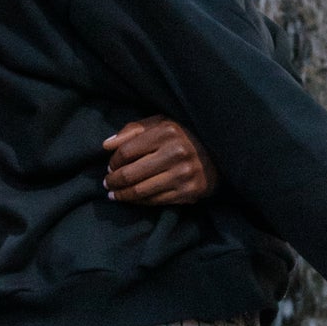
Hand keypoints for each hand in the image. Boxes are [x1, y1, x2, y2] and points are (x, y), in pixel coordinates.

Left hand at [103, 116, 218, 207]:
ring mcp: (183, 175)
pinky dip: (139, 202)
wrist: (220, 154)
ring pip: (140, 191)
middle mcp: (175, 153)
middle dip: (113, 181)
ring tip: (114, 194)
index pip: (126, 151)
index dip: (113, 162)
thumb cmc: (183, 136)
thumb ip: (133, 130)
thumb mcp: (161, 123)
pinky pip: (155, 201)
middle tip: (107, 183)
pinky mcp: (189, 192)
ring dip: (122, 195)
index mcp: (166, 132)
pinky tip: (133, 199)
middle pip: (130, 174)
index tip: (110, 167)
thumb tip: (106, 145)